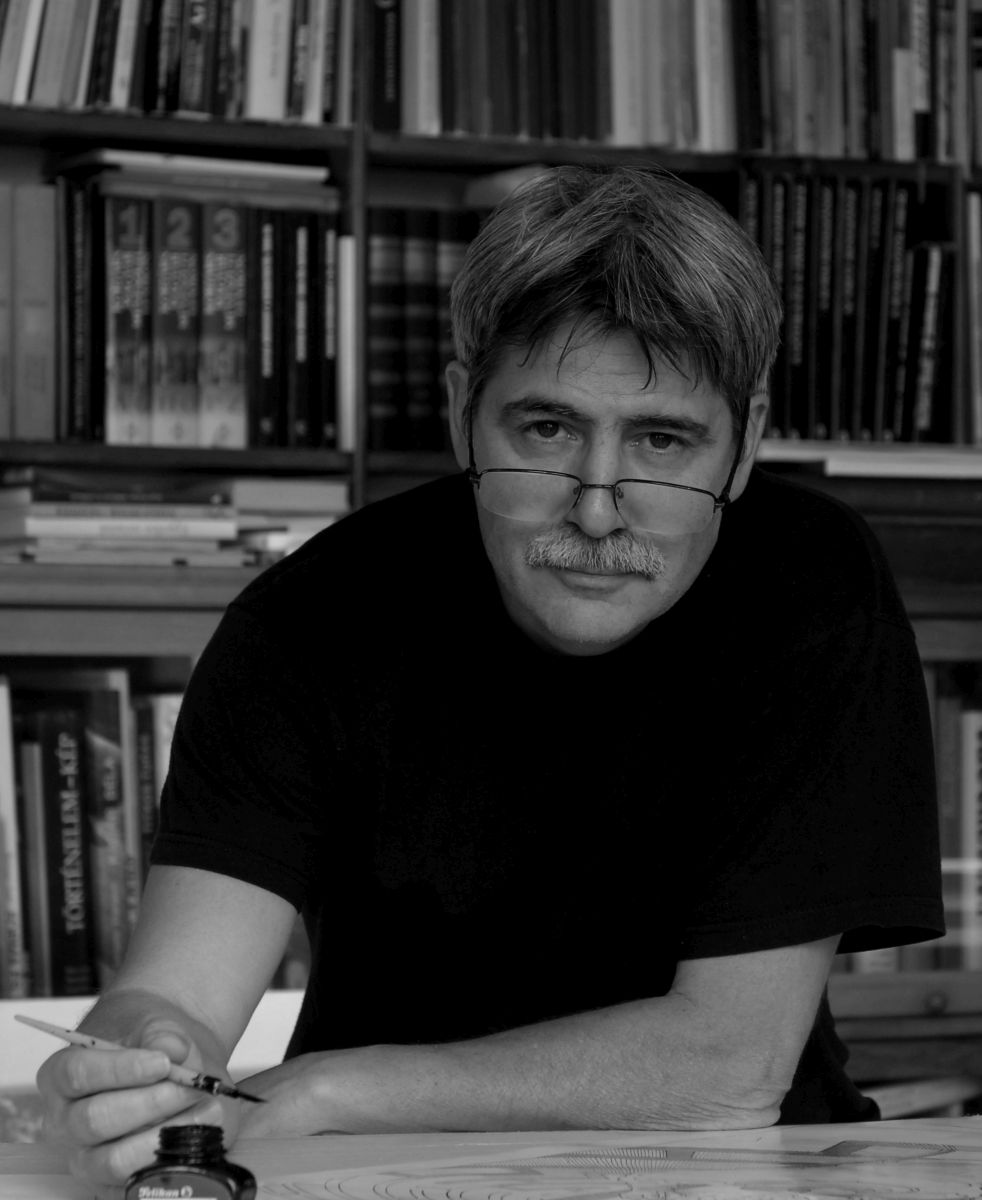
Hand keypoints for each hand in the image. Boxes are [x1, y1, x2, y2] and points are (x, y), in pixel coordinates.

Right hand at [37, 1021, 240, 1198]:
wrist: (168, 1066)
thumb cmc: (150, 1044)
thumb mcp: (155, 1025)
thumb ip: (162, 1034)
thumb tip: (173, 1049)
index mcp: (61, 1076)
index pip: (77, 1074)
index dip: (121, 1069)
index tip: (162, 1063)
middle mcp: (64, 1122)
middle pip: (95, 1120)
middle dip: (151, 1103)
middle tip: (191, 1088)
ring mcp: (85, 1158)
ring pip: (114, 1160)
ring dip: (165, 1136)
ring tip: (206, 1110)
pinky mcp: (111, 1185)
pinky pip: (136, 1184)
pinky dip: (172, 1162)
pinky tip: (201, 1136)